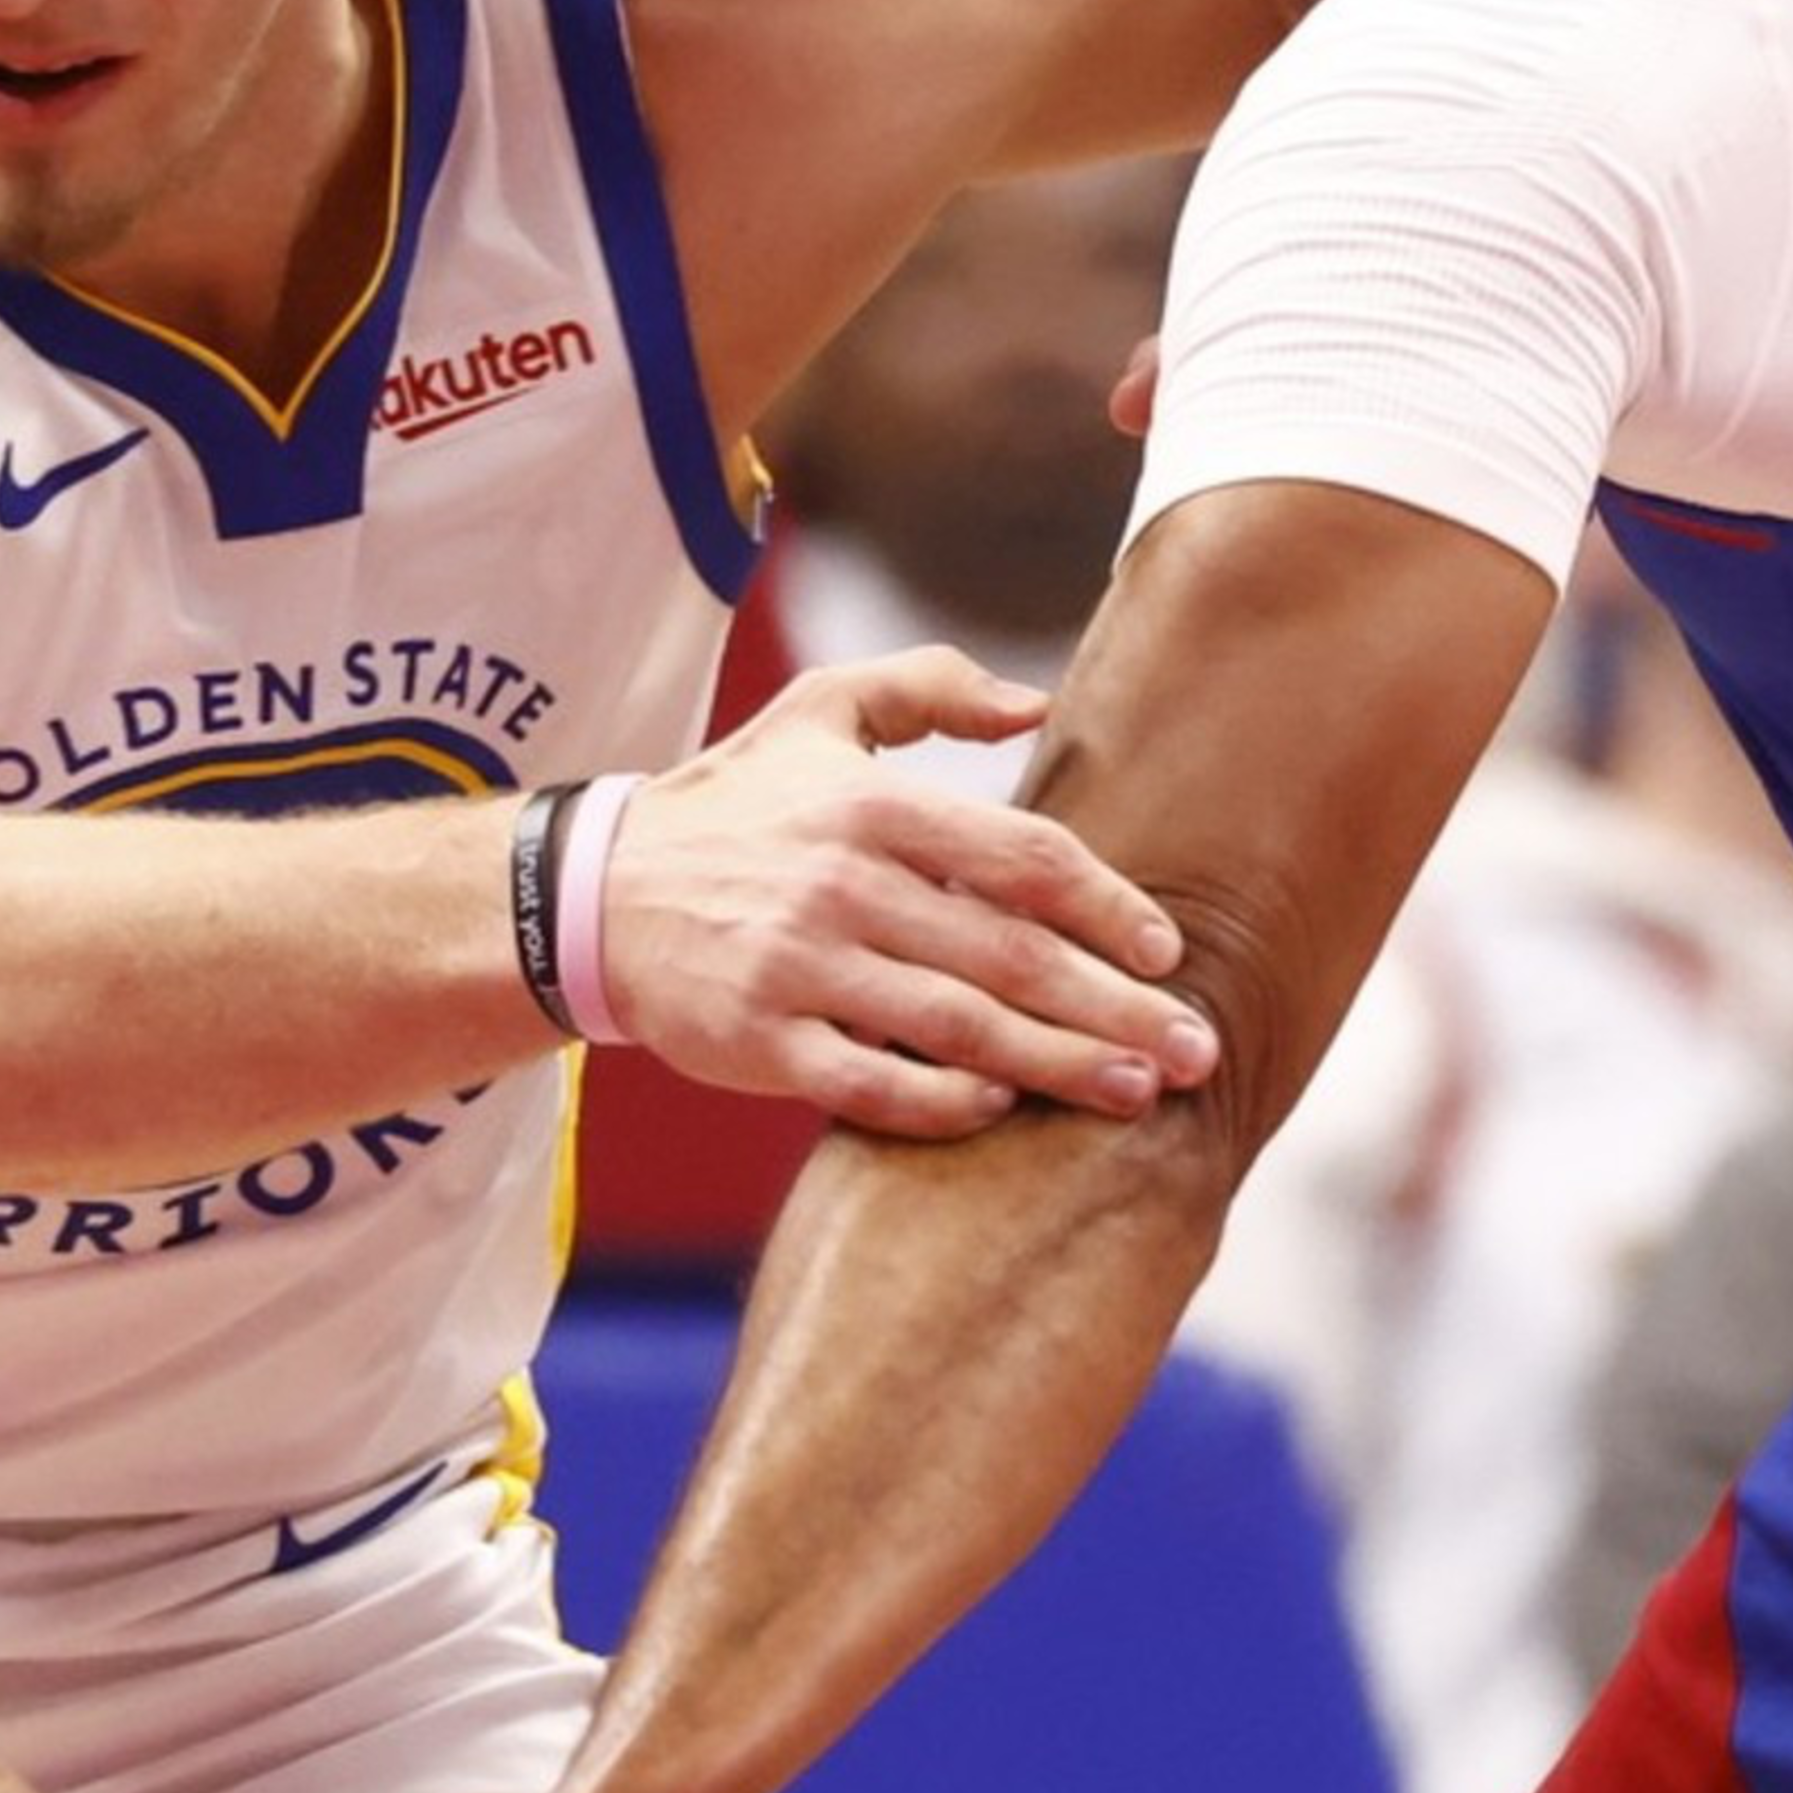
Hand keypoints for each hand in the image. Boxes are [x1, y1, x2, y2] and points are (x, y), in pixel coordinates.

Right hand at [600, 647, 1219, 1131]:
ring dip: (1061, 1065)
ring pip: (959, 1028)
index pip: (1025, 860)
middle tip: (1198, 1049)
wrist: (594, 893)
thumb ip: (929, 687)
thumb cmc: (729, 805)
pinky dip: (943, 1103)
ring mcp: (799, 969)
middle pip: (1013, 957)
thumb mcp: (819, 712)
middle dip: (1118, 1009)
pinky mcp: (761, 1042)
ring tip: (1138, 1091)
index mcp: (874, 807)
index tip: (1168, 953)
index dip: (1110, 908)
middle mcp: (843, 885)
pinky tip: (1002, 1106)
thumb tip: (1037, 706)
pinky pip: (871, 1086)